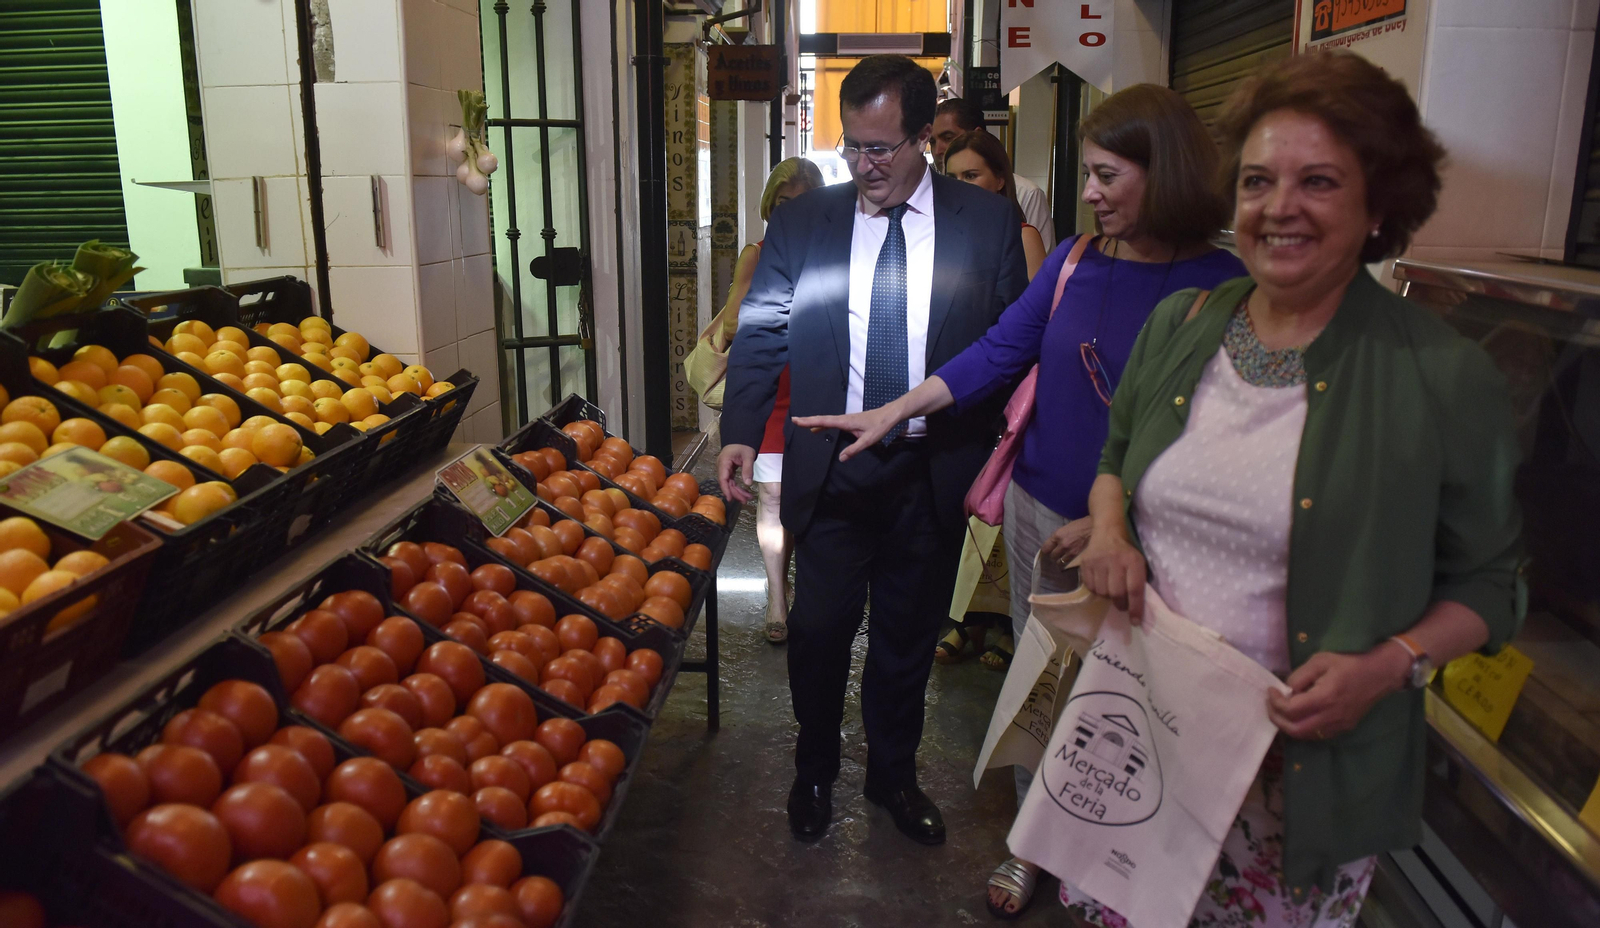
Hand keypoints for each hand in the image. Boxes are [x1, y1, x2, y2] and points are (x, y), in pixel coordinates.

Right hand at [717, 444, 755, 503]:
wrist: (742, 438)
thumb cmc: (744, 445)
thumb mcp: (748, 456)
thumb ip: (747, 469)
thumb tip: (748, 484)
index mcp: (724, 462)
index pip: (723, 479)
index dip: (726, 489)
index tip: (730, 499)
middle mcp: (722, 466)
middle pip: (726, 483)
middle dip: (735, 493)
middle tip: (745, 500)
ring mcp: (724, 468)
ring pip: (729, 483)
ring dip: (737, 491)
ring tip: (747, 498)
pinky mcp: (728, 470)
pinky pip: (731, 481)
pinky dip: (737, 487)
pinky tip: (743, 493)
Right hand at [791, 405, 901, 460]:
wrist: (889, 414)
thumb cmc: (880, 426)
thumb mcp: (868, 440)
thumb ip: (854, 449)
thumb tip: (841, 458)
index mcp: (845, 421)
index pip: (824, 421)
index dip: (810, 421)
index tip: (797, 420)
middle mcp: (843, 419)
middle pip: (822, 419)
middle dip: (808, 420)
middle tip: (794, 420)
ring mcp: (845, 419)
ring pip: (826, 421)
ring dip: (814, 422)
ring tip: (802, 426)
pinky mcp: (849, 421)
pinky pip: (832, 423)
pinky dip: (823, 425)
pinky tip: (819, 430)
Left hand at [1039, 517, 1092, 564]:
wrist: (1095, 527)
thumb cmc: (1081, 525)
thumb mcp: (1066, 528)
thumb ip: (1059, 536)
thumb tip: (1053, 544)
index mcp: (1058, 535)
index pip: (1045, 548)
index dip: (1046, 550)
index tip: (1047, 551)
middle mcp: (1062, 544)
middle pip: (1052, 556)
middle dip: (1053, 555)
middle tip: (1056, 555)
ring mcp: (1070, 551)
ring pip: (1059, 562)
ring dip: (1060, 561)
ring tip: (1062, 559)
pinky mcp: (1077, 556)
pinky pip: (1067, 563)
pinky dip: (1067, 563)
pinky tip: (1068, 561)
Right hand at [1080, 526, 1147, 622]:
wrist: (1108, 531)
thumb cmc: (1127, 551)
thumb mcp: (1139, 561)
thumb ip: (1139, 581)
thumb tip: (1138, 608)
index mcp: (1133, 560)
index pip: (1134, 589)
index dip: (1135, 608)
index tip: (1135, 621)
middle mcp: (1115, 560)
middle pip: (1116, 593)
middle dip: (1120, 604)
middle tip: (1122, 605)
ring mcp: (1098, 561)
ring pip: (1102, 591)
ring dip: (1107, 596)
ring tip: (1110, 589)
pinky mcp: (1086, 563)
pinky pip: (1090, 586)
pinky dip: (1096, 589)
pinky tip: (1101, 582)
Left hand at [1266, 644, 1410, 740]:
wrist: (1380, 673)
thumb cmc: (1350, 662)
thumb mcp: (1320, 661)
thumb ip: (1299, 676)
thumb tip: (1286, 690)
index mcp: (1325, 698)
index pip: (1291, 710)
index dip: (1276, 702)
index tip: (1271, 690)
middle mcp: (1332, 716)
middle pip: (1295, 730)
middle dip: (1277, 719)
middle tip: (1271, 705)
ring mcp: (1339, 725)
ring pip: (1306, 735)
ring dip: (1289, 725)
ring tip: (1282, 710)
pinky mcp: (1344, 727)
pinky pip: (1318, 734)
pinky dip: (1303, 728)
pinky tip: (1299, 715)